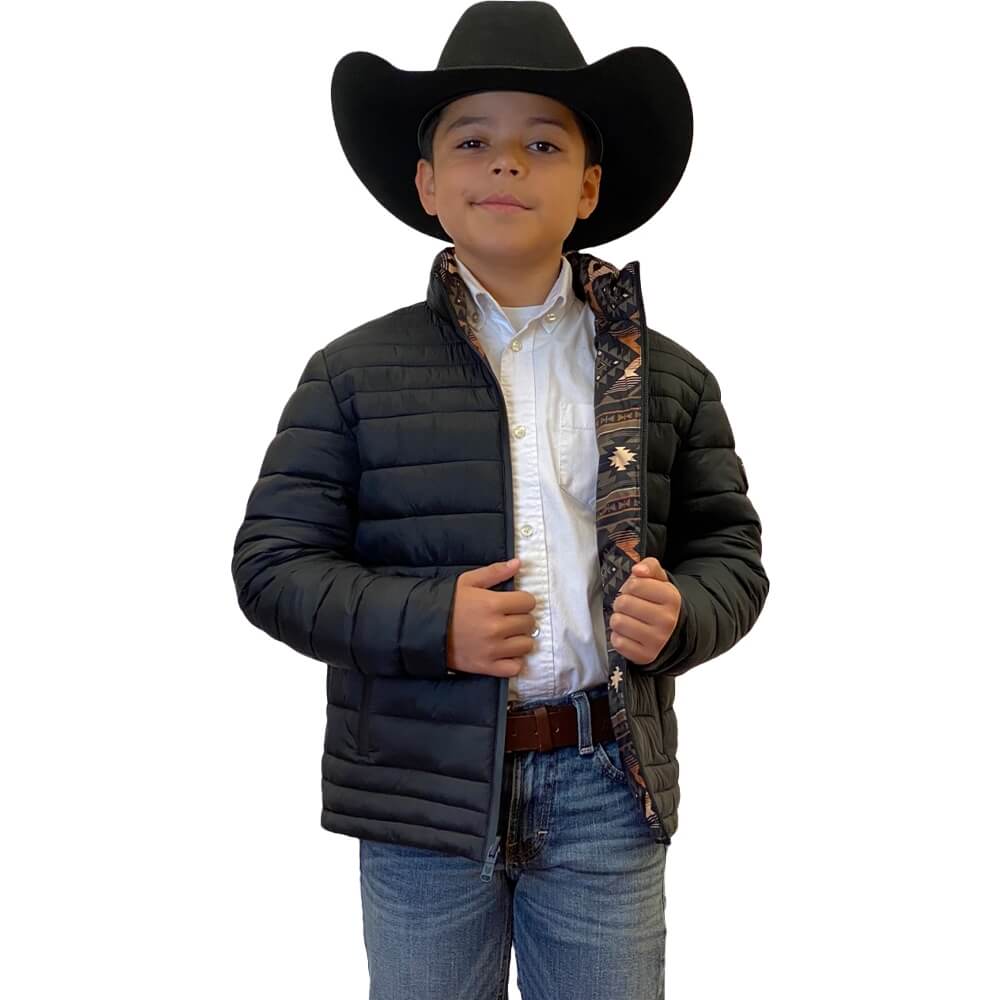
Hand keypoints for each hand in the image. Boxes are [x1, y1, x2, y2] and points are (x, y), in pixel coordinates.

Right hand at [446, 557, 535, 676]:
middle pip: (529, 622)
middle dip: (521, 618)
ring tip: (508, 635)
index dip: (523, 600)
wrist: (424, 630)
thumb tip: (518, 563)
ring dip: (520, 639)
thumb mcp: (467, 581)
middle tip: (509, 618)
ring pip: (526, 645)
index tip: (515, 602)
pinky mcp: (487, 667)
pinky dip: (514, 661)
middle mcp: (496, 627)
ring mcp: (493, 650)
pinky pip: (515, 667)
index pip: (528, 602)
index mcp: (493, 604)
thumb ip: (495, 572)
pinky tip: (506, 653)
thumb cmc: (446, 604)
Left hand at [610, 556, 681, 664]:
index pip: (635, 585)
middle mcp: (666, 620)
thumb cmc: (661, 604)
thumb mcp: (661, 581)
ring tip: (627, 618)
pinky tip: (628, 633)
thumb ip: (650, 567)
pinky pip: (618, 642)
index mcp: (671, 598)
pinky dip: (618, 636)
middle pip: (623, 603)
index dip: (630, 585)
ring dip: (618, 619)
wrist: (674, 633)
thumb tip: (638, 570)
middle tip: (628, 605)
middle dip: (621, 602)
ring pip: (618, 622)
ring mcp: (657, 640)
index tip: (634, 590)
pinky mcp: (645, 656)